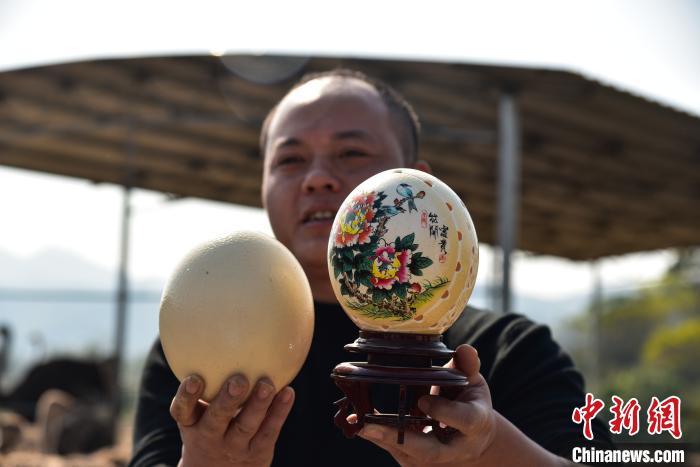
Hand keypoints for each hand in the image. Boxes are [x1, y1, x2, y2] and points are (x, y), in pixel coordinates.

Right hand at [169, 374, 293, 466]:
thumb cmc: (209, 427)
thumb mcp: (198, 413)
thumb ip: (204, 381)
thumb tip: (216, 330)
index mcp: (192, 424)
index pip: (182, 411)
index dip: (187, 397)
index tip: (194, 378)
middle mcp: (209, 437)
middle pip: (216, 419)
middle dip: (227, 400)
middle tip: (239, 380)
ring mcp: (234, 447)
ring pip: (246, 426)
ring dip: (258, 405)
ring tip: (268, 384)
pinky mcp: (257, 453)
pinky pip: (269, 431)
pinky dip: (279, 412)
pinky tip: (288, 392)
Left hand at [358, 344, 496, 465]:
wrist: (474, 439)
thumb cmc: (470, 404)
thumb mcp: (473, 382)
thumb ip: (467, 366)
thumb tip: (464, 349)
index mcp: (474, 423)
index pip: (463, 420)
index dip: (443, 412)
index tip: (423, 401)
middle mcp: (455, 447)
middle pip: (428, 450)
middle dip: (397, 439)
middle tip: (368, 426)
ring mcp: (436, 458)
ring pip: (407, 454)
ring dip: (381, 438)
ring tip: (357, 421)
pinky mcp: (418, 461)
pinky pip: (397, 450)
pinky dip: (377, 436)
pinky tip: (358, 422)